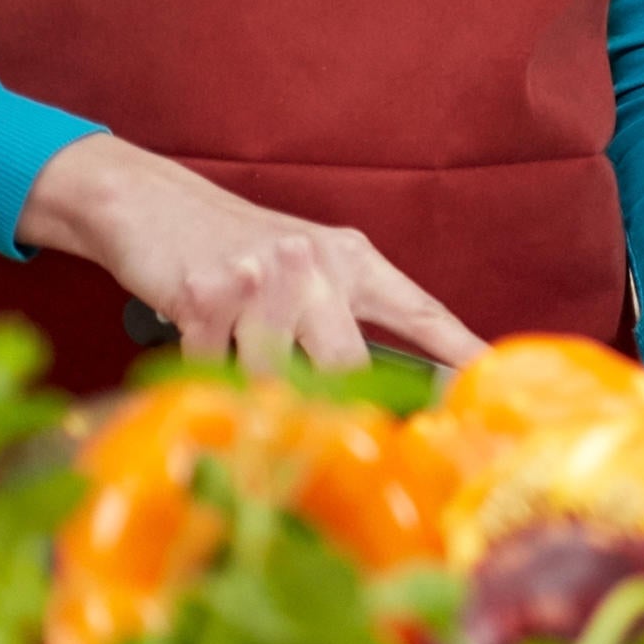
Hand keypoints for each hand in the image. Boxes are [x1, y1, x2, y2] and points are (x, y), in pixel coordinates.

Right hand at [19, 133, 484, 373]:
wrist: (155, 204)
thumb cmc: (242, 244)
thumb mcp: (313, 265)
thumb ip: (350, 312)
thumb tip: (392, 381)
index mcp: (352, 258)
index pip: (419, 310)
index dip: (457, 349)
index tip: (489, 383)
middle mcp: (316, 265)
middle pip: (347, 362)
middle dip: (341, 406)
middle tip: (340, 438)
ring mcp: (261, 280)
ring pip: (276, 374)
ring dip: (260, 391)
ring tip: (246, 374)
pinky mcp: (204, 297)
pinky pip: (214, 370)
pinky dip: (208, 372)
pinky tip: (202, 346)